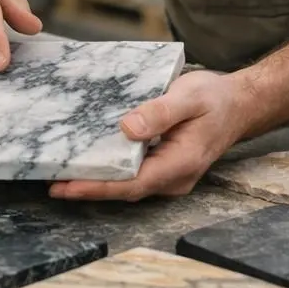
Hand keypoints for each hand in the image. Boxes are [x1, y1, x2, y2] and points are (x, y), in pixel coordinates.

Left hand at [50, 69, 250, 201]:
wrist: (239, 104)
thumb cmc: (216, 99)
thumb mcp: (189, 97)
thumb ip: (160, 112)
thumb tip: (126, 128)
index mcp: (180, 164)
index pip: (131, 184)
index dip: (96, 188)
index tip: (65, 187)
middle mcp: (173, 177)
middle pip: (124, 190)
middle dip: (87, 188)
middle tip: (49, 181)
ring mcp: (168, 175)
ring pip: (126, 184)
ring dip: (95, 181)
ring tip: (59, 172)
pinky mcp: (163, 166)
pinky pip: (132, 172)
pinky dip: (108, 169)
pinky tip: (86, 159)